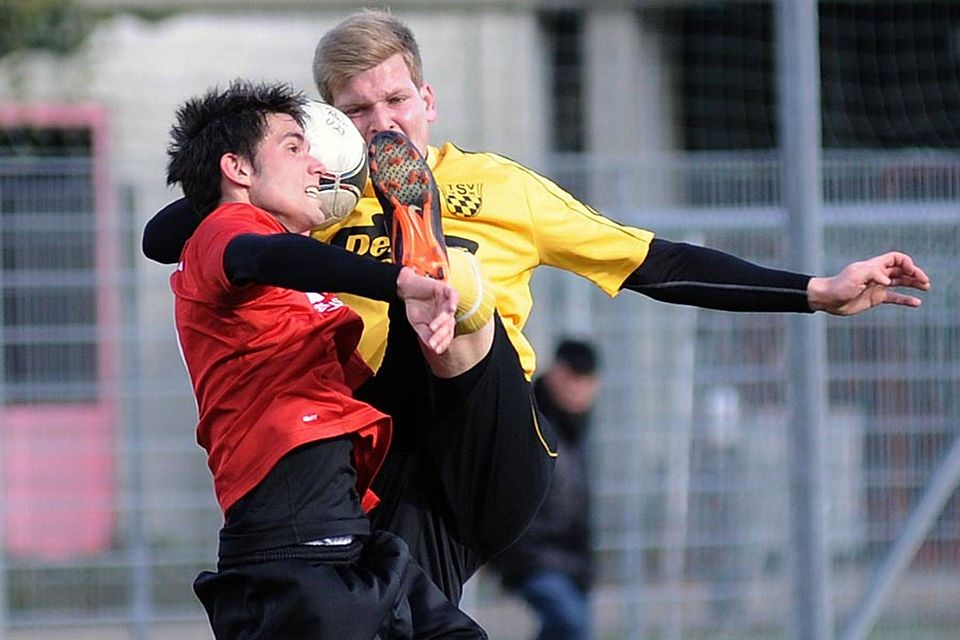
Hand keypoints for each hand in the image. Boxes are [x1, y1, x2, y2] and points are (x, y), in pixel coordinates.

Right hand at [396, 266, 458, 353]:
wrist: (406, 288)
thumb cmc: (414, 306)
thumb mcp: (418, 324)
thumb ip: (426, 335)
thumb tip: (432, 347)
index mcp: (444, 322)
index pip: (447, 335)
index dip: (443, 343)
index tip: (435, 350)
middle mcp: (448, 313)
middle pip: (448, 326)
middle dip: (440, 336)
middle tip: (432, 343)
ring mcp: (447, 301)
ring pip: (449, 314)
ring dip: (441, 322)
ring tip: (432, 328)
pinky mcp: (445, 290)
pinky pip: (454, 296)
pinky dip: (453, 302)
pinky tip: (450, 309)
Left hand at [807, 251, 930, 315]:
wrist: (828, 299)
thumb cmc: (839, 285)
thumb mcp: (855, 277)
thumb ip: (873, 274)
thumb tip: (888, 281)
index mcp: (874, 266)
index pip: (896, 258)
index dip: (906, 262)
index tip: (910, 271)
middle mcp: (878, 275)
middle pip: (902, 270)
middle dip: (915, 273)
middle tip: (925, 281)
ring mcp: (878, 286)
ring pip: (901, 283)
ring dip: (913, 284)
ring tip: (926, 287)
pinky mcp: (876, 298)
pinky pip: (895, 297)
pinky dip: (906, 299)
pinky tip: (916, 303)